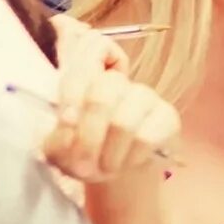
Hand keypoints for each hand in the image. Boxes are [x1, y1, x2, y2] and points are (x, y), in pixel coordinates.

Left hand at [42, 16, 180, 194]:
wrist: (118, 176)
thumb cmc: (85, 156)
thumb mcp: (59, 149)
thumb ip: (56, 132)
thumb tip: (68, 117)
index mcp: (86, 76)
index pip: (91, 47)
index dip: (73, 87)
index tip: (66, 120)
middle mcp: (117, 80)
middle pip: (102, 91)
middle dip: (87, 134)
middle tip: (82, 162)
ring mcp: (145, 95)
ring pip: (123, 121)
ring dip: (108, 154)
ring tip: (105, 167)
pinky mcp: (167, 116)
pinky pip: (145, 137)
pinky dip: (129, 159)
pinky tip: (127, 163)